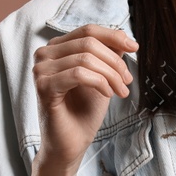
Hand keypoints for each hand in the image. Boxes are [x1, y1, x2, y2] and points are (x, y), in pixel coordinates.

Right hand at [32, 24, 136, 172]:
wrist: (71, 145)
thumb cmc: (84, 113)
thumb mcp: (102, 77)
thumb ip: (108, 56)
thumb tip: (123, 37)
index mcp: (57, 48)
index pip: (87, 30)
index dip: (113, 36)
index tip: (134, 48)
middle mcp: (44, 54)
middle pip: (88, 42)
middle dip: (115, 62)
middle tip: (127, 81)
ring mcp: (41, 70)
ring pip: (86, 58)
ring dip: (111, 75)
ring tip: (121, 91)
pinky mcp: (43, 86)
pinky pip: (78, 74)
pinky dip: (99, 82)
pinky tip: (107, 94)